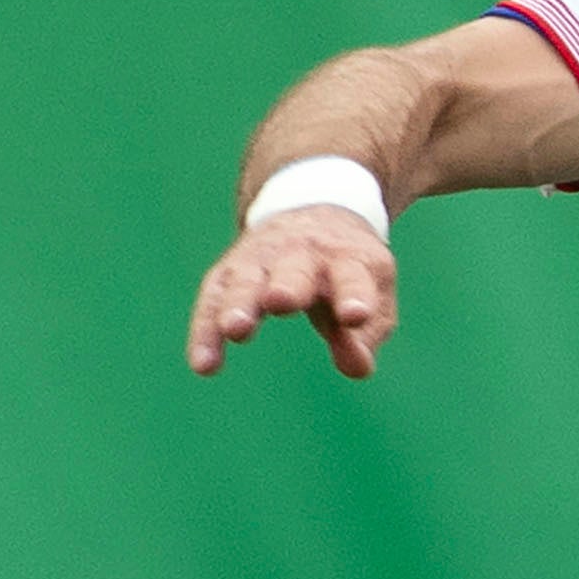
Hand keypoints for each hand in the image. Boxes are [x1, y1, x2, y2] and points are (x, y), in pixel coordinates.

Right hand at [184, 206, 402, 379]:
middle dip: (287, 287)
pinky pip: (212, 299)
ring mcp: (261, 259)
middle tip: (280, 302)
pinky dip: (205, 331)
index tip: (355, 316)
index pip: (352, 277)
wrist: (313, 211)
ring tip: (235, 329)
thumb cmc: (348, 271)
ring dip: (239, 303)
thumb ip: (366, 337)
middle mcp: (302, 253)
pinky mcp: (228, 271)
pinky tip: (204, 365)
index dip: (354, 296)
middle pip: (294, 271)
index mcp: (348, 257)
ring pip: (246, 280)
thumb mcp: (374, 297)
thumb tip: (355, 368)